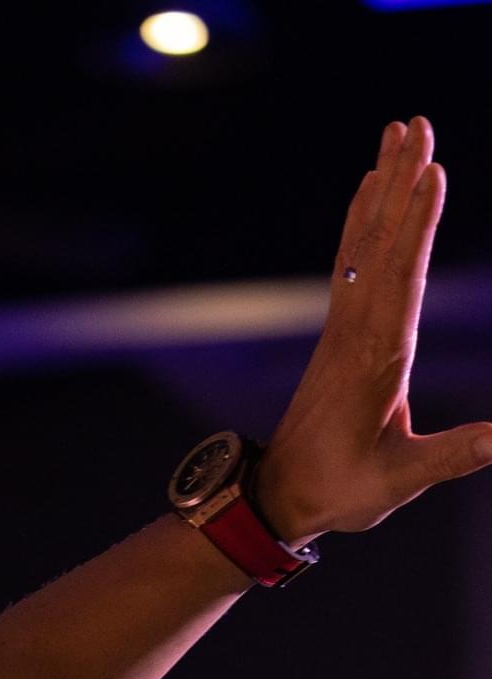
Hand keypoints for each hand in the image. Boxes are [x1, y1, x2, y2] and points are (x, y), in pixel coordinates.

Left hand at [255, 117, 491, 545]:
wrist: (281, 497)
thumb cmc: (341, 489)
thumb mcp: (400, 478)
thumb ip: (455, 454)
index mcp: (379, 358)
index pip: (403, 278)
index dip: (419, 225)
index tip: (432, 173)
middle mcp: (358, 331)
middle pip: (383, 242)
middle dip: (402, 182)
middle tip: (418, 124)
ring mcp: (344, 326)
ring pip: (365, 241)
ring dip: (384, 185)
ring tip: (398, 131)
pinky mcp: (337, 330)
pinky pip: (351, 259)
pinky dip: (361, 218)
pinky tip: (368, 184)